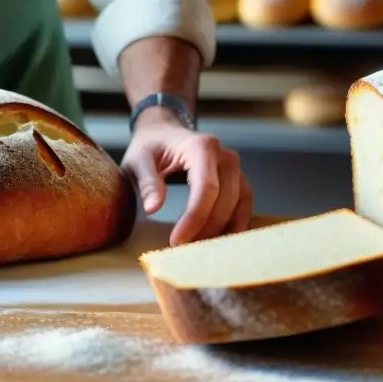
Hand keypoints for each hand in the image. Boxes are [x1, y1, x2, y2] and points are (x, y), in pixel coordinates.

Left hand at [122, 116, 252, 245]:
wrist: (163, 131)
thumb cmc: (149, 146)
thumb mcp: (138, 160)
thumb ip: (147, 182)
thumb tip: (153, 209)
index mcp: (201, 147)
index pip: (206, 188)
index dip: (195, 218)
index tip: (177, 241)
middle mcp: (225, 156)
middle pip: (225, 200)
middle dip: (206, 228)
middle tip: (184, 250)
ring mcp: (235, 167)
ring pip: (238, 204)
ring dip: (222, 229)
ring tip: (200, 249)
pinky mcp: (238, 178)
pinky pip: (243, 203)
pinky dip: (235, 222)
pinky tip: (220, 240)